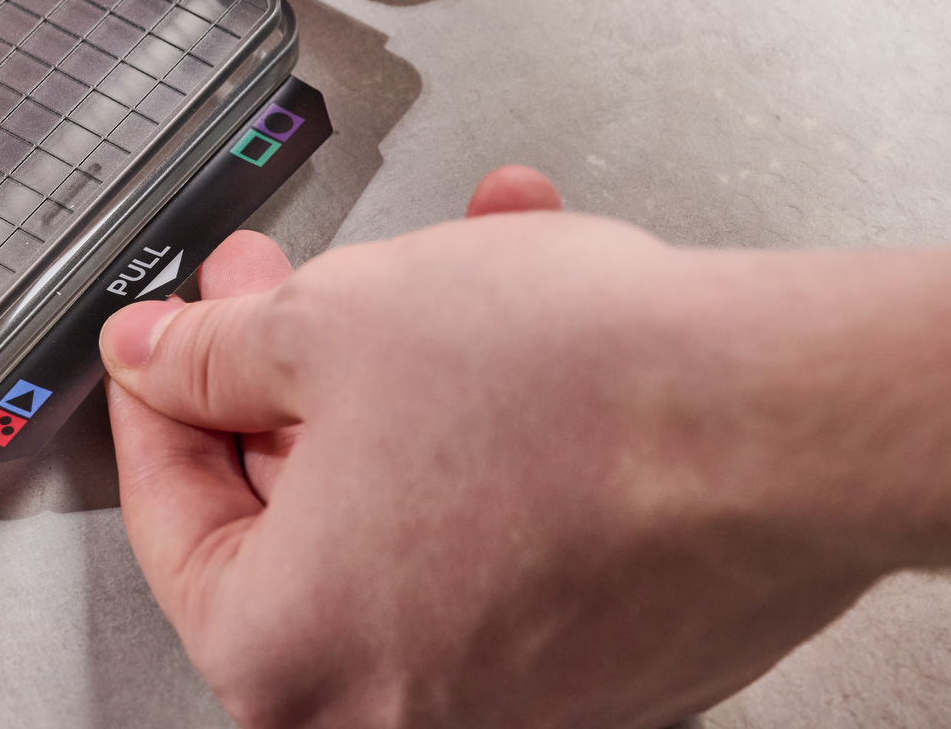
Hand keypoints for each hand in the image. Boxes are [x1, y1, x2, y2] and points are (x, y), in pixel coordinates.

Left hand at [100, 167, 950, 726]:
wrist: (791, 423)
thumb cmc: (575, 396)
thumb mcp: (329, 328)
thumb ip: (210, 353)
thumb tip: (159, 358)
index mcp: (286, 661)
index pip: (173, 516)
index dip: (165, 398)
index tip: (169, 339)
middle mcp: (391, 714)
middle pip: (295, 511)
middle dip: (294, 370)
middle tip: (286, 291)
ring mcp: (507, 697)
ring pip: (410, 499)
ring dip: (413, 376)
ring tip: (442, 266)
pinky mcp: (598, 657)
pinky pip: (503, 521)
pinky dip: (499, 426)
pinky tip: (527, 316)